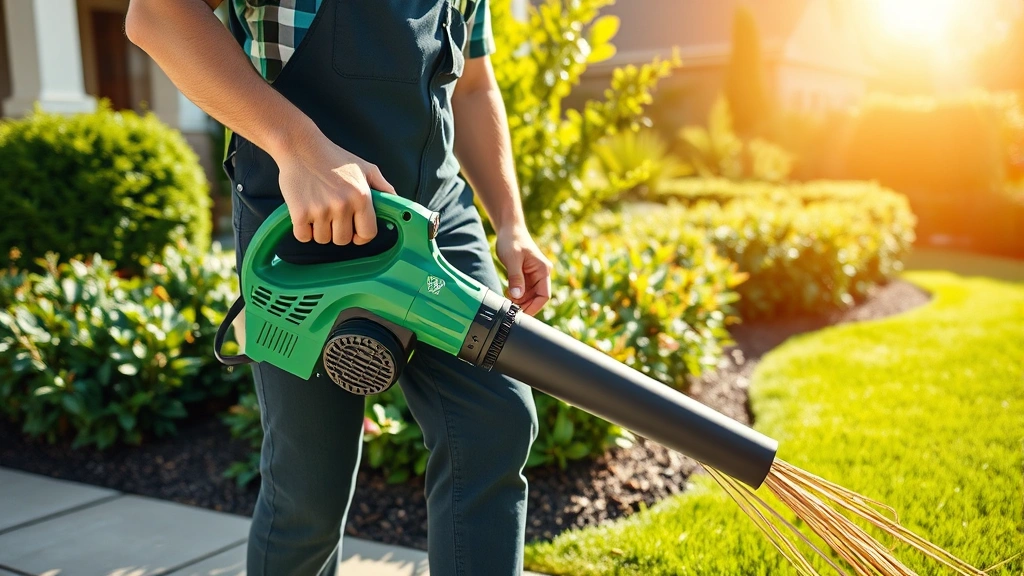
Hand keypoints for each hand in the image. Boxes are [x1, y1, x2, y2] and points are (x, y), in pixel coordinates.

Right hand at [275, 132, 395, 244]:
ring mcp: (320, 210)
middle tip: (332, 216)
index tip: (354, 232)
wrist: (300, 145)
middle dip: (338, 232)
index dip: (361, 236)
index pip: (368, 233)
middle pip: (343, 240)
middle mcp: (343, 205)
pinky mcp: (299, 212)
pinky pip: (303, 237)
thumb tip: (397, 202)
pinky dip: (303, 230)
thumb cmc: (333, 157)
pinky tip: (304, 214)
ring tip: (317, 210)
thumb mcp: (365, 168)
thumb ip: (383, 186)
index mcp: (361, 196)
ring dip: (319, 230)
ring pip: (323, 239)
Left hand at [496, 225, 552, 315]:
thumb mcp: (512, 260)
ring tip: (507, 300)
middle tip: (510, 308)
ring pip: (530, 295)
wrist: (509, 229)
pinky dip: (516, 295)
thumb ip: (515, 278)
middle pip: (537, 297)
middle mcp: (541, 274)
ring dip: (520, 301)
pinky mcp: (526, 275)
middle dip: (525, 304)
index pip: (544, 295)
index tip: (522, 314)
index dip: (534, 307)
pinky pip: (524, 290)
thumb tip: (517, 296)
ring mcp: (534, 275)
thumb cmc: (512, 241)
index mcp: (543, 270)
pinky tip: (508, 293)